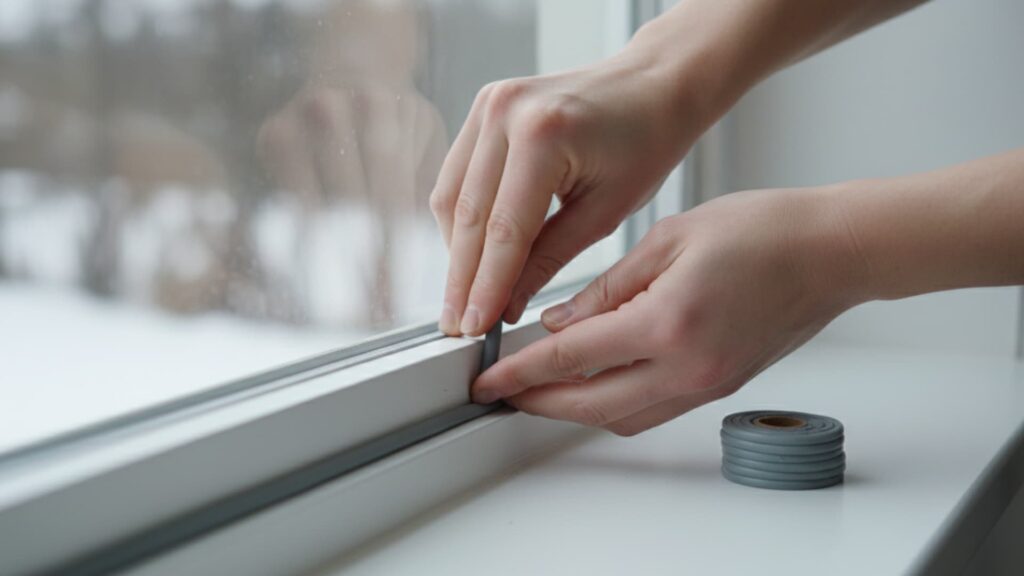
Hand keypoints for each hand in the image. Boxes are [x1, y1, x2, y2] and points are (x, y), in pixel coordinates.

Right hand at [431, 54, 704, 335]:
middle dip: (462, 278)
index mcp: (543, 135)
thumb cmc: (644, 144)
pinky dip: (462, 218)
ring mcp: (488, 104)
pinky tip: (472, 254)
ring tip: (464, 298)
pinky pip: (457, 175)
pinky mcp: (482, 107)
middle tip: (459, 326)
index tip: (475, 329)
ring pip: (451, 197)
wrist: (652, 85)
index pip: (503, 230)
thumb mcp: (605, 213)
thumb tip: (504, 306)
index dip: (485, 286)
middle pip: (469, 216)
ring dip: (456, 251)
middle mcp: (505, 113)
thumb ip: (548, 259)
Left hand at [471, 187, 863, 434]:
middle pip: (590, 406)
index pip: (570, 359)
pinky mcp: (720, 387)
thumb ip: (607, 289)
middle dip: (538, 403)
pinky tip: (596, 380)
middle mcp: (687, 368)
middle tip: (502, 392)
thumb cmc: (761, 230)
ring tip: (541, 388)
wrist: (831, 252)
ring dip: (575, 409)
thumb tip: (560, 323)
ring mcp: (707, 385)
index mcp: (667, 323)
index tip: (486, 380)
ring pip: (622, 417)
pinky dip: (615, 402)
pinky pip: (654, 410)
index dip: (519, 372)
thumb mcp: (667, 240)